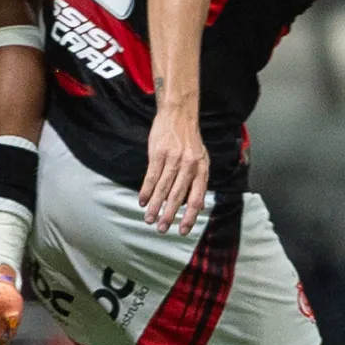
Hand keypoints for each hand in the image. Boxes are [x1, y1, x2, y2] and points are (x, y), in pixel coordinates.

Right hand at [138, 107, 209, 231]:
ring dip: (155, 206)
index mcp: (202, 169)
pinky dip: (146, 191)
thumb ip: (200, 182)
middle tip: (162, 229)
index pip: (197, 197)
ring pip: (163, 188)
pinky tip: (143, 201)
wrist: (179, 114)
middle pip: (178, 195)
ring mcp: (174, 159)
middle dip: (169, 215)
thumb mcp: (201, 159)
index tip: (183, 230)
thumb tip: (200, 206)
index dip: (190, 215)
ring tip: (149, 219)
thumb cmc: (190, 140)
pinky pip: (151, 176)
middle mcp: (189, 165)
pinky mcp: (159, 153)